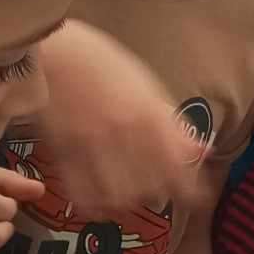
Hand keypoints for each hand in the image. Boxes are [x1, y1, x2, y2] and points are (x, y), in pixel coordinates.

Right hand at [36, 20, 203, 215]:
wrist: (51, 49)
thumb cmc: (100, 63)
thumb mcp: (145, 85)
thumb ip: (172, 122)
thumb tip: (202, 149)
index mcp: (149, 114)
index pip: (180, 166)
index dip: (192, 190)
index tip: (197, 198)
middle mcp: (124, 133)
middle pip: (151, 187)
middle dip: (157, 194)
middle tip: (156, 190)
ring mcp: (92, 145)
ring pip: (119, 197)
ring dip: (127, 202)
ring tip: (128, 197)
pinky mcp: (63, 152)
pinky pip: (83, 192)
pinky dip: (95, 204)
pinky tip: (100, 201)